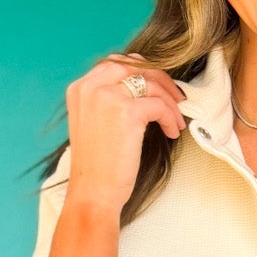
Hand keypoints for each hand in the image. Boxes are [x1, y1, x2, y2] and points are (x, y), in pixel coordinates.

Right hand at [62, 54, 189, 216]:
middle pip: (135, 66)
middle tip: (176, 97)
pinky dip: (170, 118)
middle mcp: (91, 87)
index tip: (157, 86)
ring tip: (176, 121)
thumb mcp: (92, 123)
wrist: (93, 193)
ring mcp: (108, 97)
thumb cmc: (96, 167)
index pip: (116, 64)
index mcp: (80, 88)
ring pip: (151, 84)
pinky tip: (172, 132)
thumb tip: (140, 87)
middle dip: (160, 79)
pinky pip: (159, 106)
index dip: (141, 71)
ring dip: (170, 102)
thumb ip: (106, 101)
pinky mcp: (127, 112)